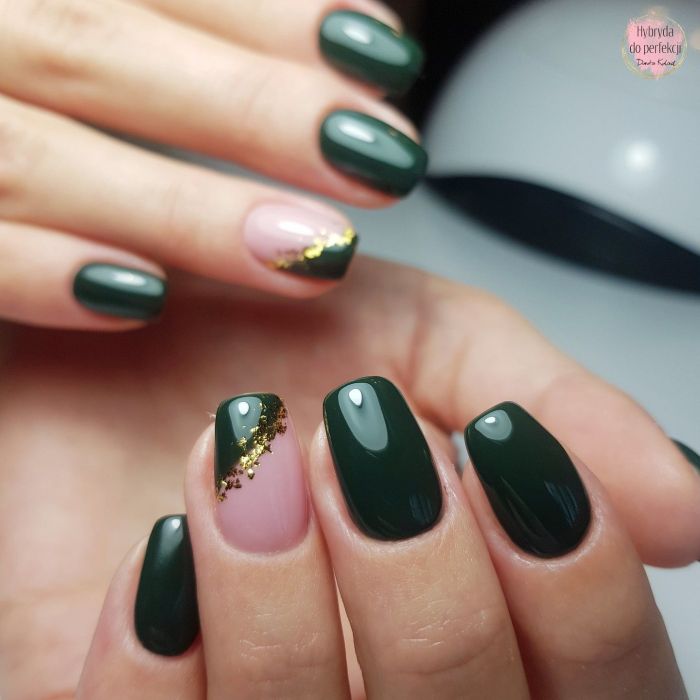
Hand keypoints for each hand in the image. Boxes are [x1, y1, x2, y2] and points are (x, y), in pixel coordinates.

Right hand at [0, 0, 423, 328]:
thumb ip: (185, 18)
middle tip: (385, 162)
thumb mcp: (85, 21)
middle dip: (252, 107)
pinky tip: (139, 299)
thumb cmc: (34, 60)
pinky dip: (32, 271)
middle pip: (100, 48)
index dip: (271, 13)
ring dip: (180, 207)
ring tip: (313, 255)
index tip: (381, 55)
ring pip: (34, 153)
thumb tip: (345, 31)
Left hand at [79, 377, 686, 698]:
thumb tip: (682, 505)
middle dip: (423, 589)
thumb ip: (559, 409)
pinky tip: (163, 546)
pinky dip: (157, 653)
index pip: (601, 686)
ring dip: (278, 600)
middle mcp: (388, 678)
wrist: (141, 333)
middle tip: (365, 445)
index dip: (576, 591)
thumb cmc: (282, 334)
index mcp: (485, 604)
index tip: (501, 457)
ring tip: (252, 455)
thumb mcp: (437, 336)